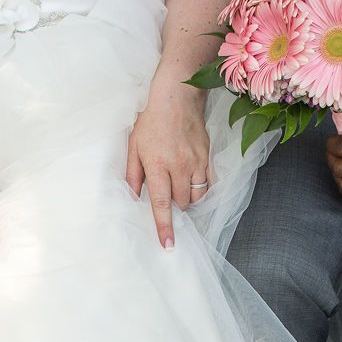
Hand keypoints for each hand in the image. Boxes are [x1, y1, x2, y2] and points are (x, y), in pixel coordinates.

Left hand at [126, 82, 210, 248]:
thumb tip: (132, 199)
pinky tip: (191, 182)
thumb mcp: (134, 146)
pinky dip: (200, 189)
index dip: (165, 227)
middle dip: (174, 206)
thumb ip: (133, 175)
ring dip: (187, 199)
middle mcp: (179, 166)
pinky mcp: (208, 157)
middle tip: (166, 192)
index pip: (162, 204)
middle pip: (182, 203)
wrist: (177, 96)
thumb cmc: (151, 120)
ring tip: (178, 187)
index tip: (169, 245)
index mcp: (158, 165)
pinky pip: (208, 184)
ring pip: (197, 196)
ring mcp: (196, 162)